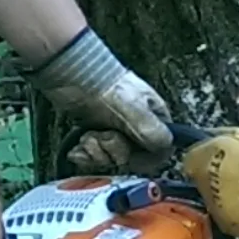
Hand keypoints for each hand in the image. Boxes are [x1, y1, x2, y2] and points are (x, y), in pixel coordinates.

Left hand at [31, 28, 171, 171]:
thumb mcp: (136, 110)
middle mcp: (136, 128)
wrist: (72, 78)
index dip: (143, 160)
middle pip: (131, 160)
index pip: (159, 152)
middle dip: (113, 152)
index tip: (129, 156)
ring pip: (110, 161)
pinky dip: (83, 155)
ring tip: (88, 136)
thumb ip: (154, 132)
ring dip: (96, 152)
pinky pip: (92, 159)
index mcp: (153, 120)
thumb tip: (166, 147)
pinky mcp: (94, 137)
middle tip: (104, 136)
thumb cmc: (107, 88)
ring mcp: (114, 133)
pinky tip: (78, 146)